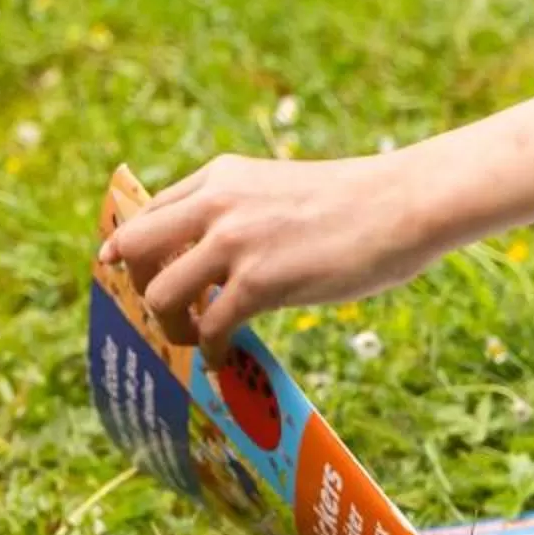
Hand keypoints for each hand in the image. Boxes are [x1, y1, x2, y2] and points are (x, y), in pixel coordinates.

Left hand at [98, 152, 445, 346]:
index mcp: (219, 177)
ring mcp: (233, 242)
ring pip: (159, 294)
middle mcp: (215, 204)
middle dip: (140, 286)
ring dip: (172, 326)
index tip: (138, 278)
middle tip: (168, 310)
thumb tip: (211, 258)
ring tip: (200, 339)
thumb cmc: (351, 202)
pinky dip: (211, 352)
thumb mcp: (275, 187)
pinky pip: (209, 328)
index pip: (147, 213)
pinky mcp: (258, 282)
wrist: (401, 204)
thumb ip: (238, 211)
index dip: (135, 253)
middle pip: (132, 248)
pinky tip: (227, 357)